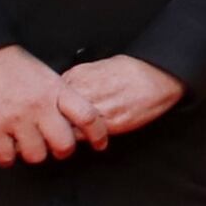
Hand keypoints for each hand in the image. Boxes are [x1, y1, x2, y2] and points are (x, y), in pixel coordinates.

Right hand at [0, 46, 90, 165]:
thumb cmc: (14, 64)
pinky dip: (8, 157)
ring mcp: (16, 119)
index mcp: (56, 90)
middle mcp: (39, 107)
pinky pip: (7, 157)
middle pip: (64, 144)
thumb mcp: (46, 75)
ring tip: (30, 144)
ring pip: (37, 155)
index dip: (98, 134)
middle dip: (64, 150)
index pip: (88, 117)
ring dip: (35, 153)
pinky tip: (9, 147)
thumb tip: (77, 118)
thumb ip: (62, 97)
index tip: (100, 143)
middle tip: (58, 147)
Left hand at [59, 56, 183, 144]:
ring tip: (71, 134)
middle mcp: (86, 92)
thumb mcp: (95, 67)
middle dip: (53, 123)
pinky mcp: (113, 124)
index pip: (50, 97)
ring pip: (69, 128)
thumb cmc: (131, 71)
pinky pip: (89, 136)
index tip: (48, 114)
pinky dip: (85, 137)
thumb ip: (77, 80)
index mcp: (79, 76)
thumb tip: (63, 91)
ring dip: (68, 133)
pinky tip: (88, 135)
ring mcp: (99, 109)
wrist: (157, 76)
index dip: (48, 108)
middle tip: (54, 129)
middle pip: (56, 114)